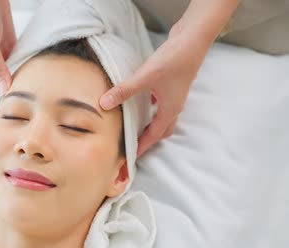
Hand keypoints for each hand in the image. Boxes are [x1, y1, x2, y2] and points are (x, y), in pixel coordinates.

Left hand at [100, 26, 210, 156]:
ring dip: (149, 125)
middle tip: (132, 147)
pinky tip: (139, 102)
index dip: (142, 147)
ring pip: (161, 117)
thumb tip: (103, 103)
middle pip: (161, 130)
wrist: (193, 39)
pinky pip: (159, 104)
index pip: (154, 136)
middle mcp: (174, 106)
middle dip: (147, 141)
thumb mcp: (146, 78)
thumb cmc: (174, 60)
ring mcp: (173, 95)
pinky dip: (150, 108)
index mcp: (170, 110)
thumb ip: (124, 91)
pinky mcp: (170, 84)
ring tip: (133, 129)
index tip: (131, 159)